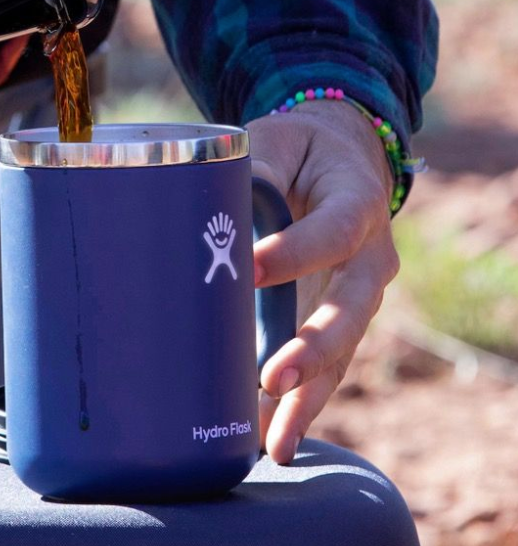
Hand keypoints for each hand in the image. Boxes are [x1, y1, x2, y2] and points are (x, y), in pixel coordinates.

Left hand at [246, 99, 398, 462]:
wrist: (333, 159)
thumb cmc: (296, 149)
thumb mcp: (277, 140)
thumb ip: (255, 169)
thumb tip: (213, 201)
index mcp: (358, 201)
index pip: (333, 230)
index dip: (295, 250)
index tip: (250, 267)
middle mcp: (368, 257)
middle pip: (351, 309)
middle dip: (314, 347)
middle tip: (273, 377)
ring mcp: (355, 297)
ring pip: (342, 354)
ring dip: (306, 398)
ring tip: (273, 439)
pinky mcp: (334, 323)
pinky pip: (326, 370)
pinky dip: (298, 406)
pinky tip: (268, 440)